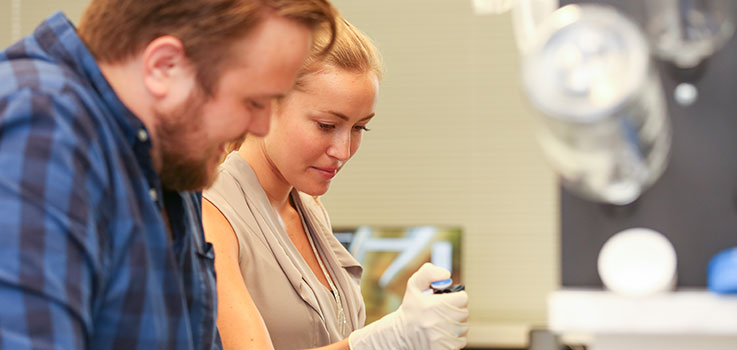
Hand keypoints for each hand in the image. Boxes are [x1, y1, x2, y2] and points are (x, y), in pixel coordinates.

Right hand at [349, 263, 468, 349]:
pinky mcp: (442, 349)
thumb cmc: (411, 309)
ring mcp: (440, 338)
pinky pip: (460, 342)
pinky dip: (454, 339)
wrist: (400, 334)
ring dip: (456, 325)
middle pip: (464, 313)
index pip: (462, 298)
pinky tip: (442, 335)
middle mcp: (436, 323)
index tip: (447, 300)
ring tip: (442, 323)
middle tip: (443, 312)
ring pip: (463, 328)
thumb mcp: (414, 285)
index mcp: (432, 305)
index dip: (456, 297)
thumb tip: (446, 274)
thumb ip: (428, 272)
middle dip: (456, 311)